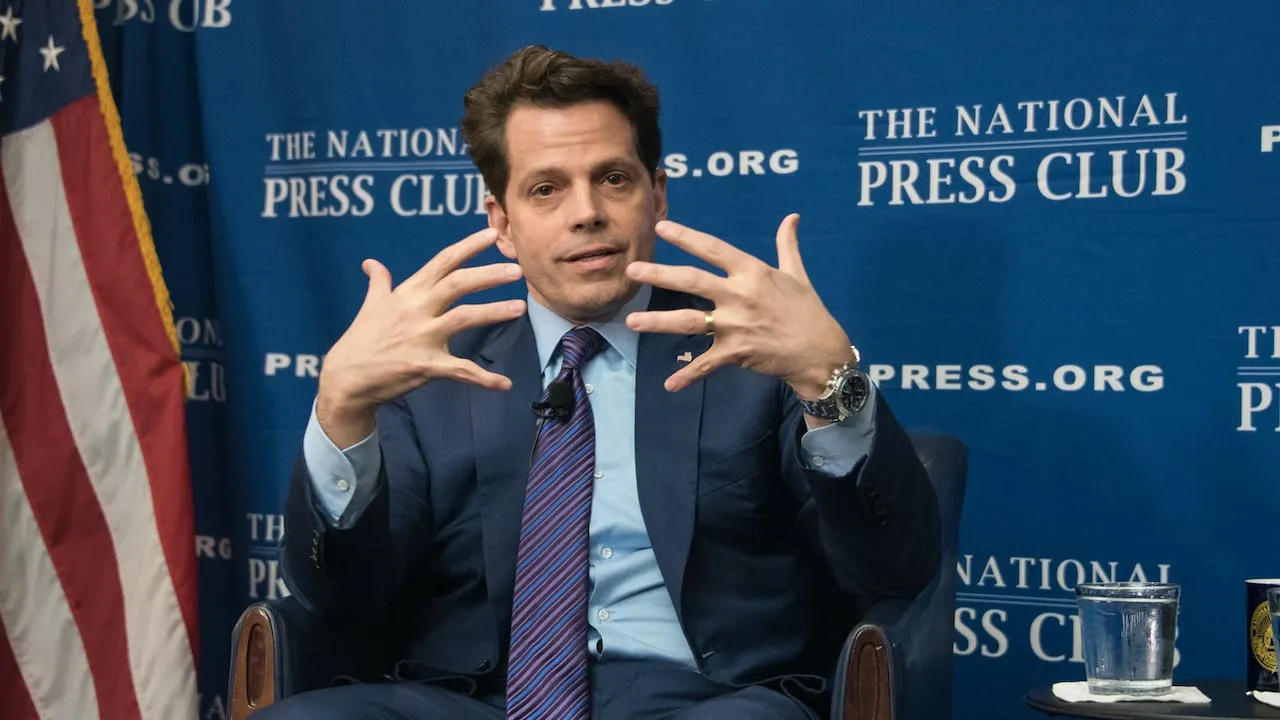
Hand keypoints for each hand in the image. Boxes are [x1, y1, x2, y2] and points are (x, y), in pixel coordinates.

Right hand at [316, 228, 526, 445]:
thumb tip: (371, 263)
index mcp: (408, 292)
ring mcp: (422, 337)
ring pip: (464, 318)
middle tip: (517, 270)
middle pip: (458, 284)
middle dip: (489, 275)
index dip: (468, 246)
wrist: (347, 378)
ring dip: (494, 312)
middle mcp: (417, 310)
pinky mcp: (426, 365)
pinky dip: (485, 378)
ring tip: (520, 308)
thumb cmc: (361, 339)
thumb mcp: (371, 305)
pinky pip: (461, 370)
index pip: (442, 262)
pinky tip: (505, 383)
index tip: (492, 234)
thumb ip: (378, 282)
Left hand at [624, 214, 854, 399]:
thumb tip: (792, 217)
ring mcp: (735, 325)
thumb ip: (787, 245)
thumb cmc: (808, 311)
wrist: (820, 351)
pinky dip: (687, 375)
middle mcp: (739, 296)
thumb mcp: (797, 274)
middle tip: (632, 270)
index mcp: (752, 272)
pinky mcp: (735, 353)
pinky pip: (706, 364)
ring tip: (631, 322)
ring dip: (658, 322)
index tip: (662, 227)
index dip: (687, 237)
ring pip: (688, 322)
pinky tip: (669, 384)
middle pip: (692, 281)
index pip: (713, 249)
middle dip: (659, 275)